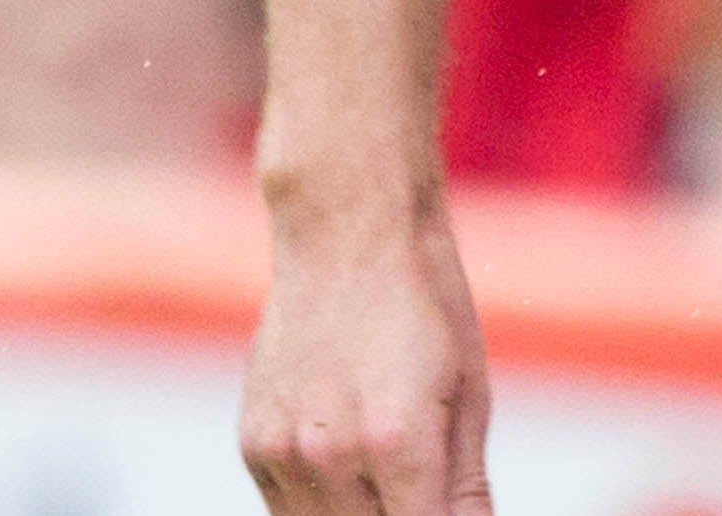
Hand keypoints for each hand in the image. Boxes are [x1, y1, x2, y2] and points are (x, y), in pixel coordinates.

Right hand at [242, 212, 495, 511]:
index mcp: (398, 442)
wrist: (347, 234)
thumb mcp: (469, 392)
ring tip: (386, 472)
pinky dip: (320, 503)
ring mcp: (283, 452)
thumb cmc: (425, 305)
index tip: (443, 511)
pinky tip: (348, 461)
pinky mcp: (253, 443)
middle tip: (420, 490)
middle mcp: (332, 454)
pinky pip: (284, 509)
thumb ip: (467, 486)